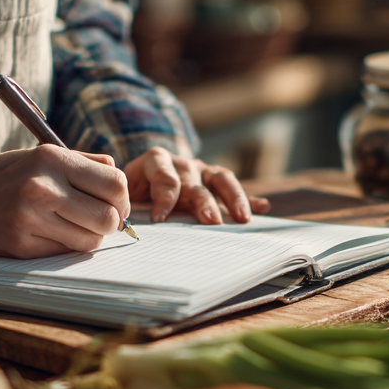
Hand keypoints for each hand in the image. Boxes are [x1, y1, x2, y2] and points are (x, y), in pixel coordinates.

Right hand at [0, 146, 129, 257]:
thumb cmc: (8, 177)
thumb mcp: (41, 155)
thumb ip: (84, 163)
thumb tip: (120, 180)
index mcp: (52, 159)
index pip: (115, 183)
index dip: (123, 199)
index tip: (116, 205)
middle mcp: (43, 187)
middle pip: (109, 217)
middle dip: (111, 222)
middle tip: (99, 221)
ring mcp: (31, 218)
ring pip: (91, 240)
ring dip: (89, 237)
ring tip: (73, 227)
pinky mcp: (22, 245)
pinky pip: (66, 252)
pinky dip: (67, 247)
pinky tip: (51, 235)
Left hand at [123, 148, 270, 223]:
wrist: (140, 178)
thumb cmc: (131, 192)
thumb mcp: (125, 195)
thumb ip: (127, 206)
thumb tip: (124, 226)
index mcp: (156, 162)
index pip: (164, 178)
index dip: (163, 199)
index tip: (160, 219)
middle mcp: (182, 163)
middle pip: (196, 182)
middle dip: (204, 202)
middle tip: (211, 221)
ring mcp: (202, 170)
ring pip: (222, 179)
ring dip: (234, 198)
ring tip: (243, 218)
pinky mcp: (216, 182)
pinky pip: (236, 190)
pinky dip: (250, 199)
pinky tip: (263, 208)